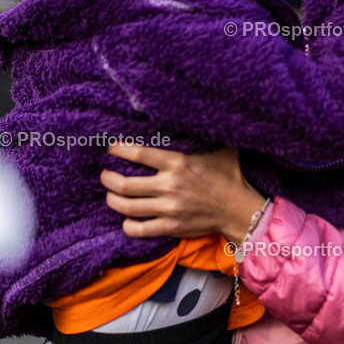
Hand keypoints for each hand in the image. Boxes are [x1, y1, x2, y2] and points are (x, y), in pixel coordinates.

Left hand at [101, 144, 266, 242]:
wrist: (238, 208)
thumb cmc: (228, 175)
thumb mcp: (219, 149)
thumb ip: (203, 135)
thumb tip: (198, 114)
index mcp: (178, 163)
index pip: (139, 154)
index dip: (119, 150)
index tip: (112, 149)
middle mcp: (170, 186)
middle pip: (125, 184)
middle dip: (108, 179)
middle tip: (105, 174)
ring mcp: (169, 208)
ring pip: (127, 207)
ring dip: (112, 200)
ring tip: (110, 195)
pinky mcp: (171, 227)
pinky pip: (140, 229)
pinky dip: (127, 225)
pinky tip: (126, 219)